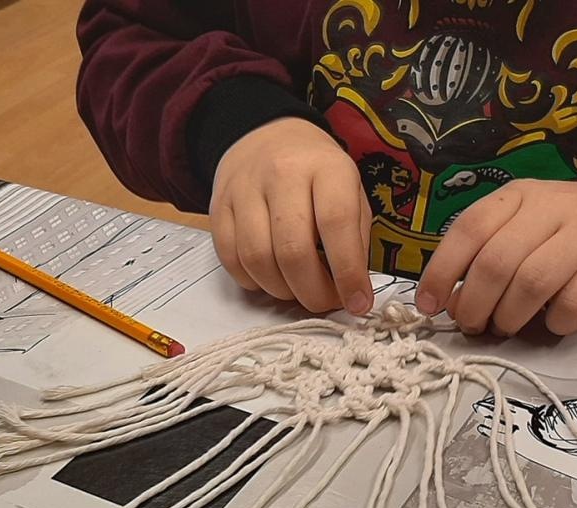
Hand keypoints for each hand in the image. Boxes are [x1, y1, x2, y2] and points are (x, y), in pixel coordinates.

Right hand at [209, 118, 374, 314]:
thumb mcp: (351, 190)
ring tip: (298, 290)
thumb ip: (355, 238)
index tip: (358, 303)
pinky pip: (231, 258)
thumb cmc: (317, 173)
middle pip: (292, 249)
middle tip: (325, 302)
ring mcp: (244, 189)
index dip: (348, 272)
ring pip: (258, 259)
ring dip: (282, 290)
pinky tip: (271, 278)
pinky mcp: (218, 206)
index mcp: (326, 167)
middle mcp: (282, 173)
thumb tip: (354, 291)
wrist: (267, 136)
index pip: (336, 223)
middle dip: (312, 291)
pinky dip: (253, 281)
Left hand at [415, 178, 576, 335]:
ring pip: (532, 281)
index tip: (429, 305)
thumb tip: (451, 299)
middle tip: (474, 325)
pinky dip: (558, 320)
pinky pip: (576, 299)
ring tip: (509, 327)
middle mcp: (550, 207)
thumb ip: (494, 253)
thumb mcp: (533, 226)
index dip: (442, 270)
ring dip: (512, 315)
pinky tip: (557, 321)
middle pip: (496, 261)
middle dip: (476, 304)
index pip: (468, 228)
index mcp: (520, 197)